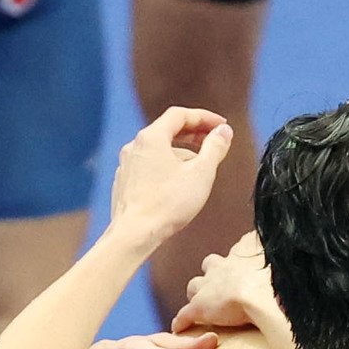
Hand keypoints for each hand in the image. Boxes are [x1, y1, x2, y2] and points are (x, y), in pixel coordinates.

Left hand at [108, 109, 232, 252]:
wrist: (135, 233)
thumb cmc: (168, 204)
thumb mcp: (201, 173)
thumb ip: (215, 148)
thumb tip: (224, 131)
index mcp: (152, 137)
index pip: (180, 115)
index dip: (204, 117)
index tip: (222, 125)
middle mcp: (135, 145)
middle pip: (167, 130)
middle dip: (193, 134)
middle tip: (213, 141)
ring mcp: (127, 164)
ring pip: (158, 150)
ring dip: (181, 152)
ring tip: (199, 166)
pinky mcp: (125, 182)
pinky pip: (149, 166)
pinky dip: (166, 167)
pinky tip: (177, 183)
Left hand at [172, 231, 271, 332]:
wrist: (259, 296)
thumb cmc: (271, 279)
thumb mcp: (273, 254)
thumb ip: (267, 244)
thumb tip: (270, 234)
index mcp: (240, 257)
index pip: (236, 252)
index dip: (238, 260)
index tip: (243, 265)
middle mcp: (220, 268)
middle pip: (210, 264)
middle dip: (213, 272)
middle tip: (222, 284)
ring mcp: (207, 288)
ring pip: (194, 287)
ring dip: (197, 294)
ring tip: (204, 305)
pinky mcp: (198, 308)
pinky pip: (185, 315)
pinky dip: (182, 321)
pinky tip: (180, 327)